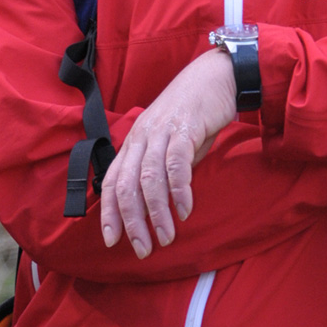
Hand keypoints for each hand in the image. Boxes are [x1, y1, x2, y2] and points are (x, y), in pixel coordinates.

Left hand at [101, 49, 236, 256]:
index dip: (110, 213)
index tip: (111, 241)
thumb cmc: (193, 114)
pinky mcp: (184, 128)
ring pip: (149, 178)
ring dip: (156, 212)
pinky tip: (185, 210)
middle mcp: (141, 138)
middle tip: (142, 249)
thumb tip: (158, 205)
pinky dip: (179, 191)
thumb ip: (161, 171)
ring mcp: (161, 132)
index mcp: (133, 143)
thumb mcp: (170, 144)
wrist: (216, 76)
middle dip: (132, 221)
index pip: (112, 182)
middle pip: (126, 185)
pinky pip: (176, 164)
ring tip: (166, 237)